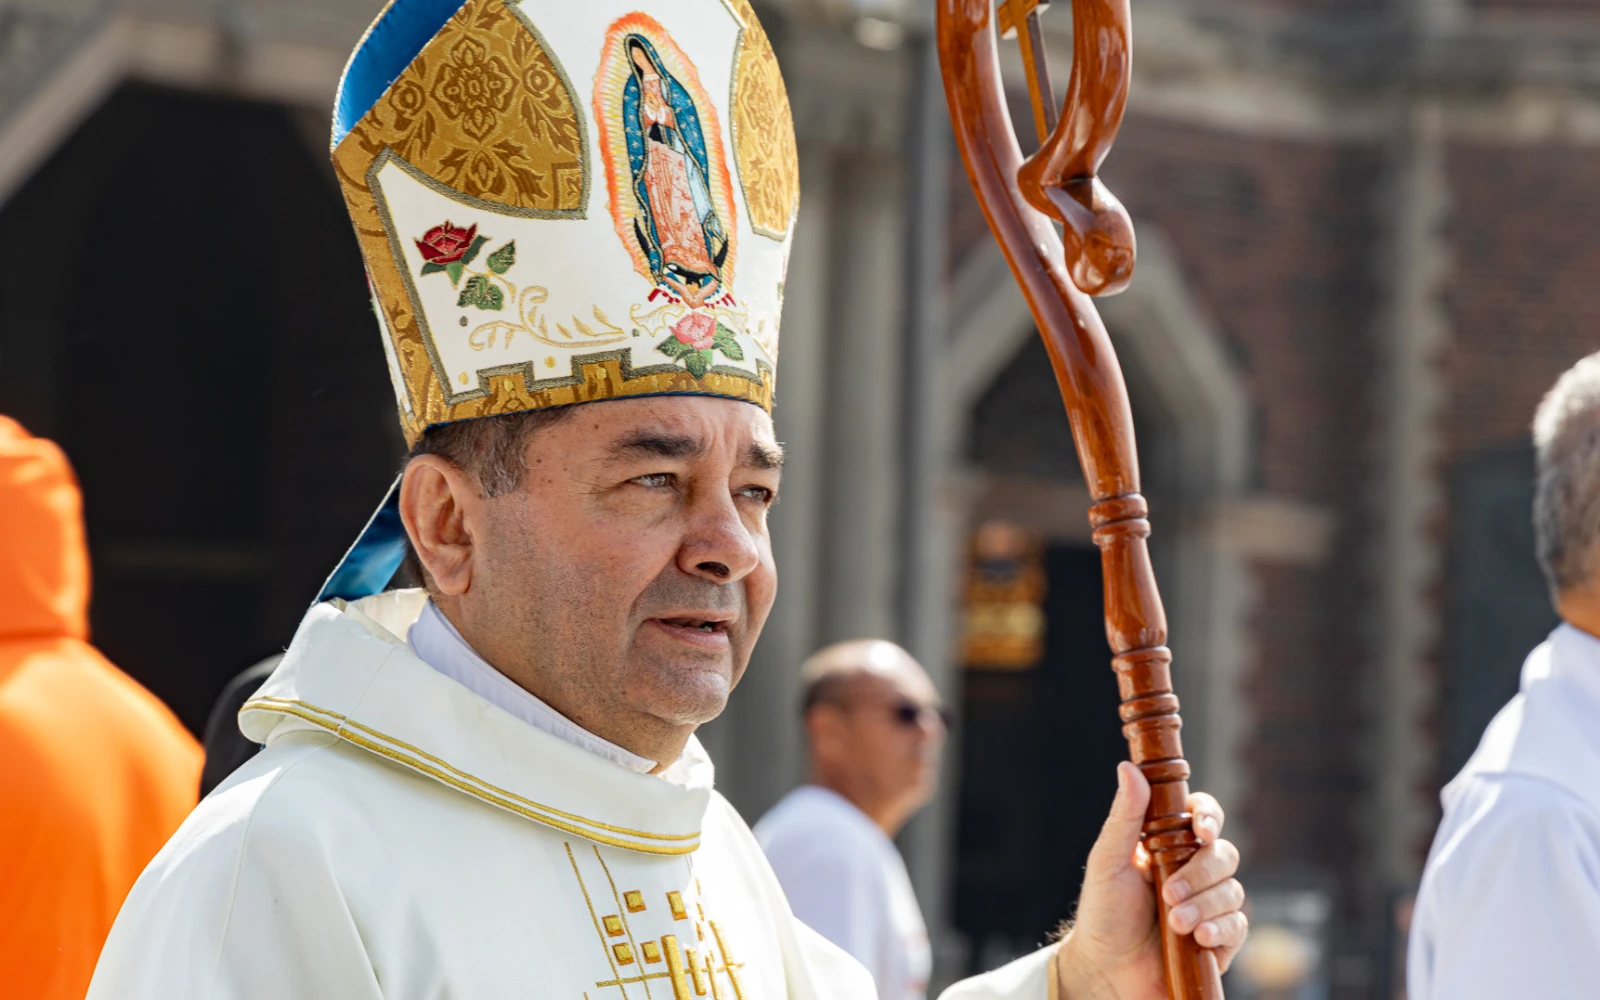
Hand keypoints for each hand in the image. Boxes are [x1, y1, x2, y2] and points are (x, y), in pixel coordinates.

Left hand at [1054, 762, 1246, 999]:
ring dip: (1204, 905)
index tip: (1200, 829)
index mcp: (1168, 845)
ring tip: (1175, 922)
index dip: (1209, 816)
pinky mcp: (1219, 939)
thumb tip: (1129, 768)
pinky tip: (1198, 937)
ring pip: (1232, 890)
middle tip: (1169, 893)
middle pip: (1224, 853)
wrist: (1107, 972)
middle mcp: (1193, 871)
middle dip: (1201, 872)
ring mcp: (1209, 904)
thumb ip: (1125, 817)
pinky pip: (1239, 925)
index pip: (1202, 816)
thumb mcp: (1108, 862)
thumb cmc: (1103, 914)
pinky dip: (1220, 928)